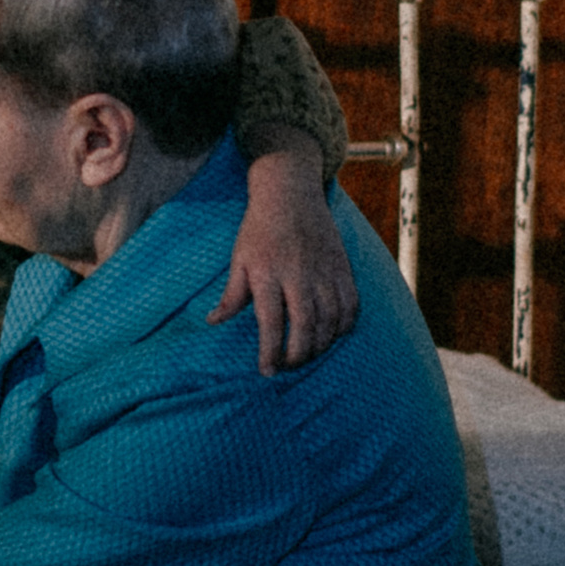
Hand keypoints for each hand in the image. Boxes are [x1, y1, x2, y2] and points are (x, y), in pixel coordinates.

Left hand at [218, 139, 358, 370]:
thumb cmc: (259, 231)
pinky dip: (344, 327)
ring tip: (306, 355)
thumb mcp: (239, 260)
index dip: (270, 351)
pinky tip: (332, 336)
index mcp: (268, 274)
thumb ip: (231, 295)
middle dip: (298, 355)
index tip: (266, 370)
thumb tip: (213, 321)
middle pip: (306, 327)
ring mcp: (325, 272)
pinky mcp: (343, 268)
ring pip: (331, 321)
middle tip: (287, 366)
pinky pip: (351, 306)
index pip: (271, 323)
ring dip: (321, 345)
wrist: (290, 195)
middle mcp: (299, 275)